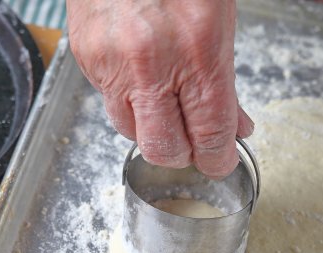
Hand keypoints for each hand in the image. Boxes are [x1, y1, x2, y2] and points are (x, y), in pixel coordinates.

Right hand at [66, 0, 253, 177]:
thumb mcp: (219, 20)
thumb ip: (226, 82)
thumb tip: (236, 125)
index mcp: (198, 50)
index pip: (209, 133)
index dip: (217, 158)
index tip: (220, 162)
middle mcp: (152, 62)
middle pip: (163, 148)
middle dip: (181, 153)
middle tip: (192, 142)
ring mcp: (112, 61)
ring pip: (130, 131)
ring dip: (151, 128)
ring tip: (165, 104)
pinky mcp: (86, 57)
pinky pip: (108, 99)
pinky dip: (127, 99)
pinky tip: (139, 76)